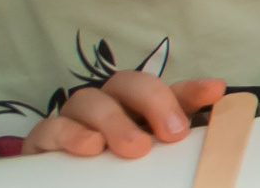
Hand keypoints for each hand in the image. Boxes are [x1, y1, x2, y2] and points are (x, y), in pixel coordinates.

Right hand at [20, 71, 224, 157]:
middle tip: (171, 134)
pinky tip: (89, 148)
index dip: (193, 89)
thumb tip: (214, 158)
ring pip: (90, 99)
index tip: (215, 92)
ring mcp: (74, 120)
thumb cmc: (114, 176)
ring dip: (114, 120)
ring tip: (135, 148)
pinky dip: (71, 134)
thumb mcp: (151, 168)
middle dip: (154, 101)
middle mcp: (109, 107)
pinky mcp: (44, 139)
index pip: (171, 92)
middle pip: (129, 84)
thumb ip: (173, 161)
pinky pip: (53, 126)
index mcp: (140, 113)